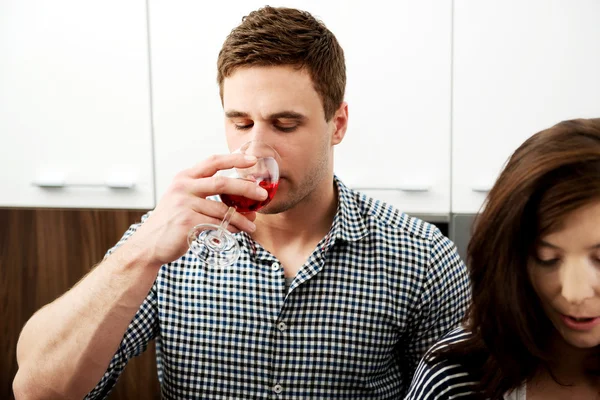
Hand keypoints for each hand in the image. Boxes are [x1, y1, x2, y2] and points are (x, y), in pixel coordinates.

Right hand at [126, 153, 267, 265]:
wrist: (148, 245)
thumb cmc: (171, 223)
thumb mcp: (183, 200)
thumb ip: (206, 194)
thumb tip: (243, 198)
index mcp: (184, 177)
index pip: (213, 161)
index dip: (234, 159)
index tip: (253, 160)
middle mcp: (183, 187)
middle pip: (222, 182)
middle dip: (246, 188)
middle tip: (263, 194)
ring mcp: (184, 204)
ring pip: (223, 208)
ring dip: (242, 217)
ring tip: (253, 224)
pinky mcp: (187, 221)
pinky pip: (217, 224)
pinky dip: (231, 228)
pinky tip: (238, 231)